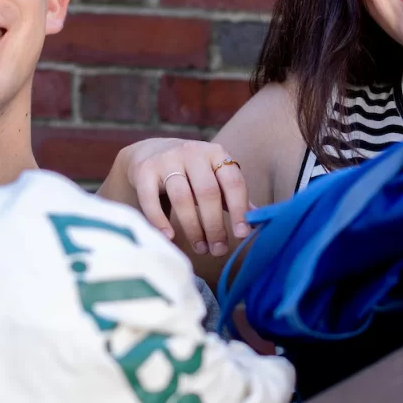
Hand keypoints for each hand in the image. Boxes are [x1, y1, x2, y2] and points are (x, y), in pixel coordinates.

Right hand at [104, 137, 250, 257]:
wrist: (148, 153)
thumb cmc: (189, 172)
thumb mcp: (213, 176)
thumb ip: (232, 196)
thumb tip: (257, 218)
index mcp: (216, 154)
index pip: (233, 182)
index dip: (239, 210)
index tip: (241, 235)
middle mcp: (193, 152)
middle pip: (207, 192)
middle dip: (214, 225)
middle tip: (217, 251)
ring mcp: (167, 159)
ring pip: (182, 197)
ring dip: (192, 228)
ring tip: (200, 248)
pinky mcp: (144, 170)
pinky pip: (151, 198)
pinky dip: (159, 220)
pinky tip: (169, 237)